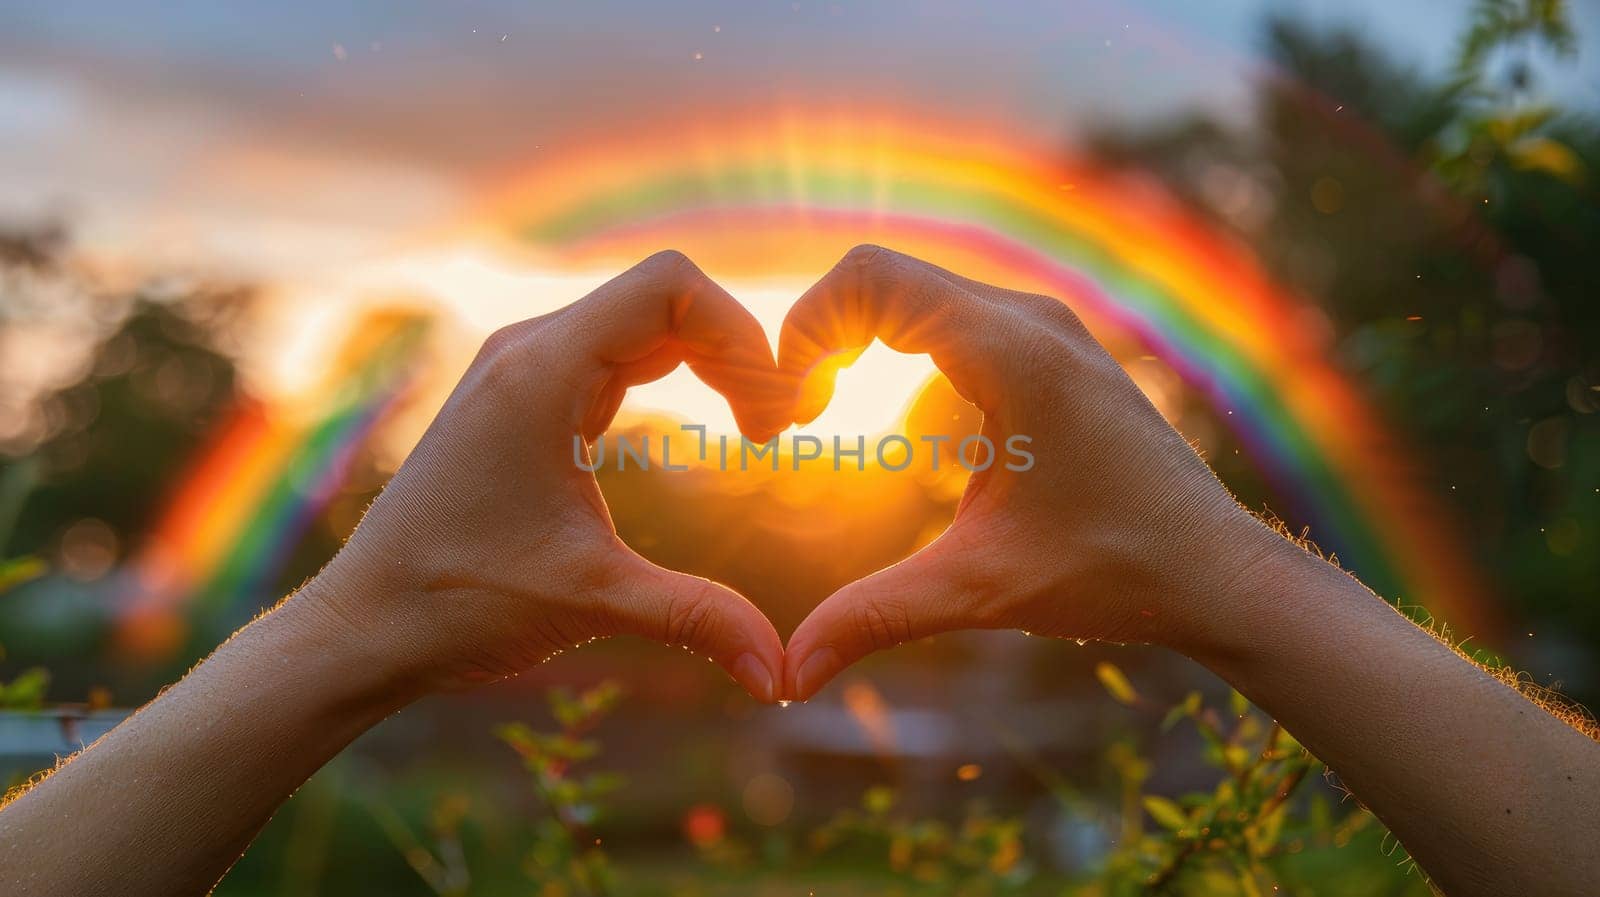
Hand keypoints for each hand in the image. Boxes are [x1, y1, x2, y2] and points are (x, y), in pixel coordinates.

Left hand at [305, 251, 789, 701]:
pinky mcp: (522, 398)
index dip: (741, 334)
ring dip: (707, 359)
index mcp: (540, 372)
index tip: (775, 417)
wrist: (364, 625)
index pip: (669, 287)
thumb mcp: (592, 602)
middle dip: (736, 350)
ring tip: (756, 426)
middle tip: (780, 426)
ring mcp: (521, 370)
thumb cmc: (457, 604)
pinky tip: (703, 426)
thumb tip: (783, 675)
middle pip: (664, 297)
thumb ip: (697, 618)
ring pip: (641, 321)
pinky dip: (672, 374)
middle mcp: (528, 351)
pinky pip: (615, 353)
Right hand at [778, 245, 1284, 699]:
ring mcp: (1047, 329)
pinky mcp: (1054, 351)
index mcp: (1013, 354)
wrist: (1216, 573)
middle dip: (820, 337)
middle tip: (798, 417)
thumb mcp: (981, 591)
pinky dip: (900, 348)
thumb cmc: (1114, 572)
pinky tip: (891, 417)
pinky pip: (952, 316)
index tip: (792, 413)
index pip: (870, 279)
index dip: (805, 331)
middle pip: (884, 277)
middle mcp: (1032, 320)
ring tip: (827, 413)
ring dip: (859, 340)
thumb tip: (788, 675)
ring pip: (917, 292)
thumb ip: (876, 616)